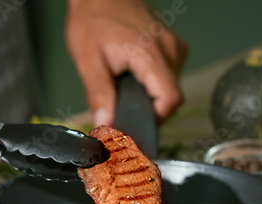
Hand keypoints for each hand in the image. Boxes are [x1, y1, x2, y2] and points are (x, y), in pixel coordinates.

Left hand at [65, 0, 187, 125]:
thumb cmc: (92, 21)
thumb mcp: (88, 62)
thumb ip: (99, 95)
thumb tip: (107, 123)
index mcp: (150, 55)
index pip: (170, 99)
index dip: (155, 119)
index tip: (136, 124)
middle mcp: (169, 49)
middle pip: (171, 96)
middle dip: (148, 108)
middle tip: (122, 108)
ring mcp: (173, 45)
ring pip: (170, 86)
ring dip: (150, 95)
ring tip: (125, 87)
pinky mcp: (172, 44)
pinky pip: (168, 74)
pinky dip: (153, 82)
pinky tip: (134, 76)